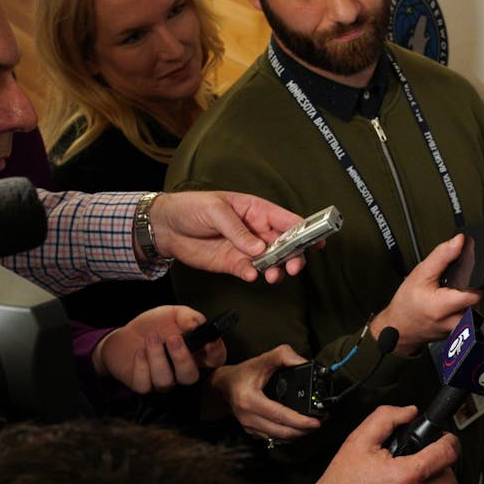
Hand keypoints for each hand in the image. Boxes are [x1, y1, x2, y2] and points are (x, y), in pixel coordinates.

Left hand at [93, 305, 225, 393]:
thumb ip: (188, 317)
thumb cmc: (154, 326)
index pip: (215, 360)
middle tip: (173, 338)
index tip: (209, 342)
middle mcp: (181, 371)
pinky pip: (144, 384)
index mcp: (196, 354)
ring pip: (165, 382)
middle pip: (190, 377)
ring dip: (157, 357)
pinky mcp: (143, 385)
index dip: (216, 353)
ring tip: (151, 338)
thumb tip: (197, 323)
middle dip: (182, 358)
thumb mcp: (174, 314)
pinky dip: (141, 365)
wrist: (126, 334)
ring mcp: (163, 380)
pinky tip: (140, 352)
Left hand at [148, 191, 307, 282]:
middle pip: (285, 245)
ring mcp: (246, 249)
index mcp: (257, 210)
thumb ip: (238, 230)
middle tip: (293, 266)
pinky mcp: (234, 264)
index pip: (287, 220)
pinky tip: (252, 275)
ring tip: (273, 274)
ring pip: (271, 262)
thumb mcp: (215, 210)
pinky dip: (255, 275)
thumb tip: (259, 248)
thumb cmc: (191, 208)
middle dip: (294, 256)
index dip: (305, 230)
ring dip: (276, 269)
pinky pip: (251, 271)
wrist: (165, 226)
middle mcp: (256, 231)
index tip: (317, 241)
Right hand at [207, 343, 322, 442]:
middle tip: (320, 422)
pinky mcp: (251, 431)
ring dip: (298, 434)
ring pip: (279, 438)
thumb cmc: (244, 373)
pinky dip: (288, 435)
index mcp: (250, 400)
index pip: (279, 415)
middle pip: (282, 432)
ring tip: (312, 425)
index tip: (316, 421)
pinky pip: (273, 438)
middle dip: (304, 430)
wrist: (224, 385)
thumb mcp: (263, 359)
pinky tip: (298, 428)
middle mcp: (248, 417)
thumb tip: (305, 363)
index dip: (300, 421)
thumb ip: (285, 356)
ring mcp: (249, 427)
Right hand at [312, 405, 458, 483]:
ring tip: (419, 482)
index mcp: (407, 476)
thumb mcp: (358, 441)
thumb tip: (409, 412)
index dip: (450, 441)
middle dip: (445, 468)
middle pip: (451, 482)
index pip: (448, 454)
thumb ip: (386, 418)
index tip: (446, 440)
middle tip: (432, 462)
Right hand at [370, 235, 480, 355]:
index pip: (476, 292)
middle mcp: (454, 321)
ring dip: (466, 297)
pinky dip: (462, 305)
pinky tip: (450, 301)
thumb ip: (442, 256)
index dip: (475, 277)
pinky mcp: (460, 331)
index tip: (469, 270)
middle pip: (477, 298)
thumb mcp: (420, 274)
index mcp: (443, 307)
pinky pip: (469, 314)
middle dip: (469, 287)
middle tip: (452, 284)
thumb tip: (459, 242)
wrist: (399, 328)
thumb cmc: (406, 304)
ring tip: (449, 293)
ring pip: (475, 307)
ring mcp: (459, 328)